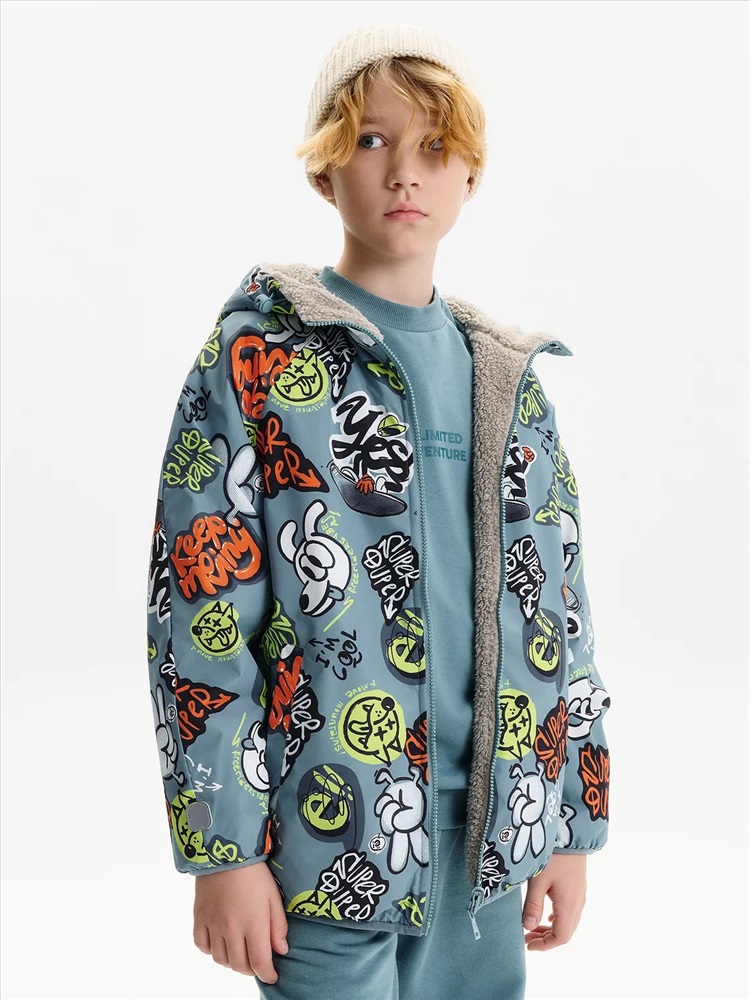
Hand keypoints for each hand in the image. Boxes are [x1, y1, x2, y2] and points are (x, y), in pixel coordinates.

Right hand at [193, 861, 287, 982]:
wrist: (226, 852)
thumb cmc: (255, 873)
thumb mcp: (273, 896)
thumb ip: (278, 926)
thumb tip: (281, 951)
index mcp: (253, 923)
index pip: (259, 963)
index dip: (267, 974)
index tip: (272, 976)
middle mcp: (231, 928)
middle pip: (239, 965)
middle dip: (251, 969)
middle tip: (257, 962)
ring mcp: (212, 924)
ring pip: (220, 959)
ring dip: (232, 961)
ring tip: (241, 951)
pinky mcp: (199, 918)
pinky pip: (202, 946)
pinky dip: (212, 950)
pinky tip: (221, 942)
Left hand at [521, 852, 586, 950]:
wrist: (571, 833)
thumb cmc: (553, 855)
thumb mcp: (538, 880)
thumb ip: (532, 905)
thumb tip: (527, 928)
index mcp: (569, 905)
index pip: (561, 937)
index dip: (545, 945)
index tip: (528, 944)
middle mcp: (578, 903)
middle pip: (566, 932)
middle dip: (546, 938)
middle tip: (527, 936)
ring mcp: (580, 894)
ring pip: (569, 922)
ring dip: (551, 928)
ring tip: (533, 926)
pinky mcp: (578, 886)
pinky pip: (571, 911)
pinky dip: (558, 918)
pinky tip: (548, 914)